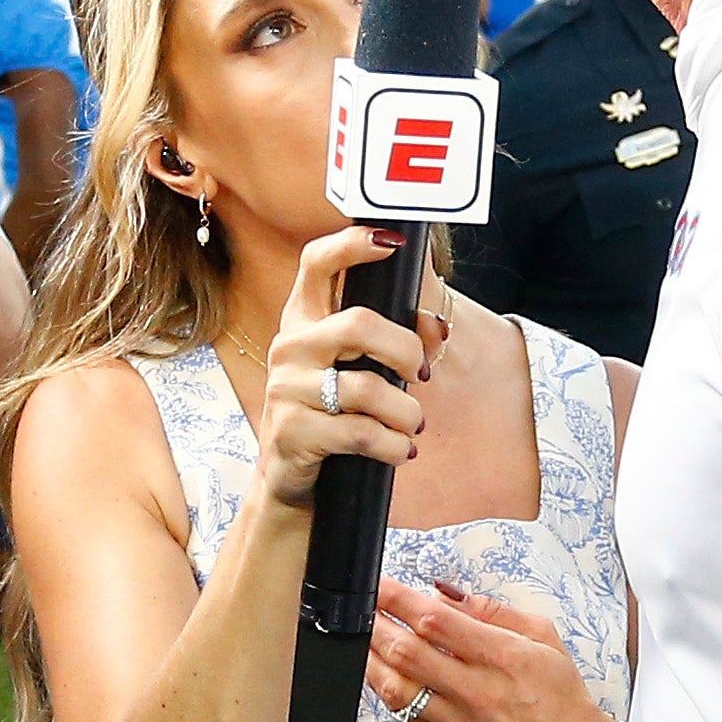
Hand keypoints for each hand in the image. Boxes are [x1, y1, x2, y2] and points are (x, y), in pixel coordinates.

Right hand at [254, 226, 427, 510]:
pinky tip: (399, 451)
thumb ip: (397, 342)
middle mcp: (289, 347)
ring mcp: (285, 389)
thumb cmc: (332, 415)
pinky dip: (394, 446)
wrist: (289, 480)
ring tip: (411, 425)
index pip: (317, 264)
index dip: (351, 245)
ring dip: (406, 413)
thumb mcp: (360, 371)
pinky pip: (362, 434)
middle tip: (420, 374)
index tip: (388, 241)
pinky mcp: (292, 432)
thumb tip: (436, 326)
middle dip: (405, 350)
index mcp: (304, 320)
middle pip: (359, 324)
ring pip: (368, 389)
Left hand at [366, 575, 616, 721]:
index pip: (437, 621)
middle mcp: (478, 691)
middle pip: (408, 652)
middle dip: (376, 624)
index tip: (381, 585)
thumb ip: (492, 612)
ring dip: (371, 659)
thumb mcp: (543, 638)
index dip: (399, 599)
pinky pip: (404, 715)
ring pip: (397, 687)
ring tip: (361, 638)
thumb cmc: (560, 696)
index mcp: (504, 658)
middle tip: (362, 607)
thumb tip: (446, 595)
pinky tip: (377, 672)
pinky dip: (385, 690)